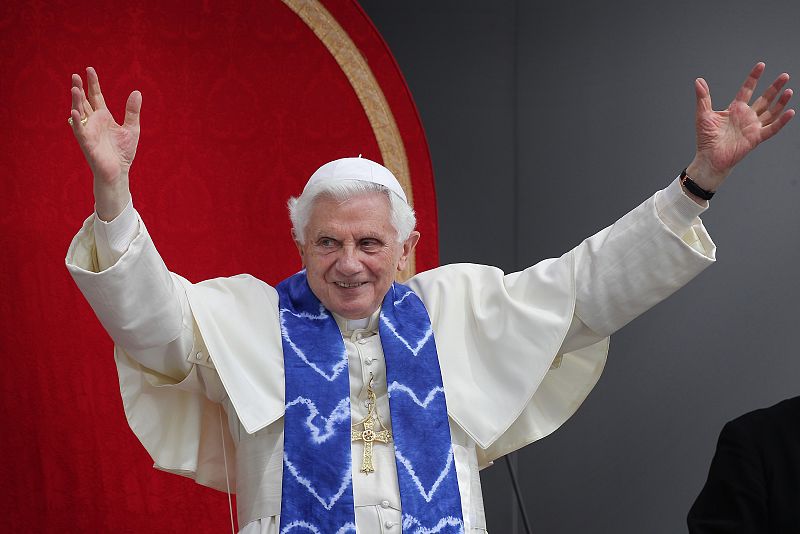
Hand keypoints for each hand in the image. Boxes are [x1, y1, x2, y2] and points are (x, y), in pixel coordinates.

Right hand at [69, 67, 141, 220]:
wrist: (118, 171)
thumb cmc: (123, 152)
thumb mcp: (132, 128)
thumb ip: (132, 111)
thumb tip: (137, 92)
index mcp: (104, 117)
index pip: (96, 96)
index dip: (93, 83)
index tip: (89, 69)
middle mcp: (93, 121)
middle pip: (84, 101)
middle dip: (80, 88)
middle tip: (76, 75)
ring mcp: (88, 130)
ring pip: (79, 112)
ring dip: (76, 101)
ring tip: (74, 88)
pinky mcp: (86, 142)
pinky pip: (79, 130)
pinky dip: (77, 121)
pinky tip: (74, 112)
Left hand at [686, 62, 793, 195]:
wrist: (709, 159)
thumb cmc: (706, 139)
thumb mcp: (703, 115)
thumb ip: (703, 98)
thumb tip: (698, 80)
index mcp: (735, 109)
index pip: (747, 90)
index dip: (754, 78)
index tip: (761, 65)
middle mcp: (746, 116)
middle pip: (764, 99)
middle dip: (774, 88)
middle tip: (785, 76)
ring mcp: (752, 127)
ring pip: (771, 112)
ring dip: (781, 102)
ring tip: (789, 90)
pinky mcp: (756, 138)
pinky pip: (772, 128)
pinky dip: (782, 121)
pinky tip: (790, 112)